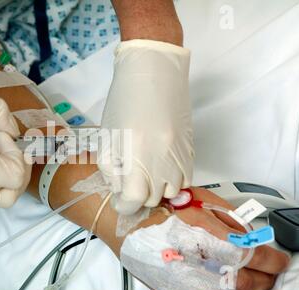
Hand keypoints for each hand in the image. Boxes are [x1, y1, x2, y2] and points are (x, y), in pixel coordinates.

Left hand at [98, 39, 193, 215]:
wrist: (154, 74)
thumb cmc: (124, 103)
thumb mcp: (108, 138)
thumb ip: (111, 170)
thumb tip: (119, 192)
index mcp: (136, 158)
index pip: (134, 200)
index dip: (124, 206)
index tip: (120, 201)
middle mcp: (162, 162)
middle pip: (153, 199)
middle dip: (139, 197)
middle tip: (129, 185)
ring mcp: (180, 157)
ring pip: (172, 192)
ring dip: (157, 191)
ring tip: (146, 177)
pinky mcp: (190, 150)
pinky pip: (186, 179)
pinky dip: (172, 181)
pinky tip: (161, 169)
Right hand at [124, 188, 289, 289]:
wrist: (122, 218)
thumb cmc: (157, 204)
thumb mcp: (202, 200)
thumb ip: (230, 220)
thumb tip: (250, 238)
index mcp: (208, 237)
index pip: (254, 256)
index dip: (272, 260)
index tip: (278, 260)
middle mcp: (196, 263)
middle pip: (244, 282)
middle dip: (263, 278)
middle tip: (268, 272)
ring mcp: (182, 282)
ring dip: (242, 289)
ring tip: (247, 279)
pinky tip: (218, 284)